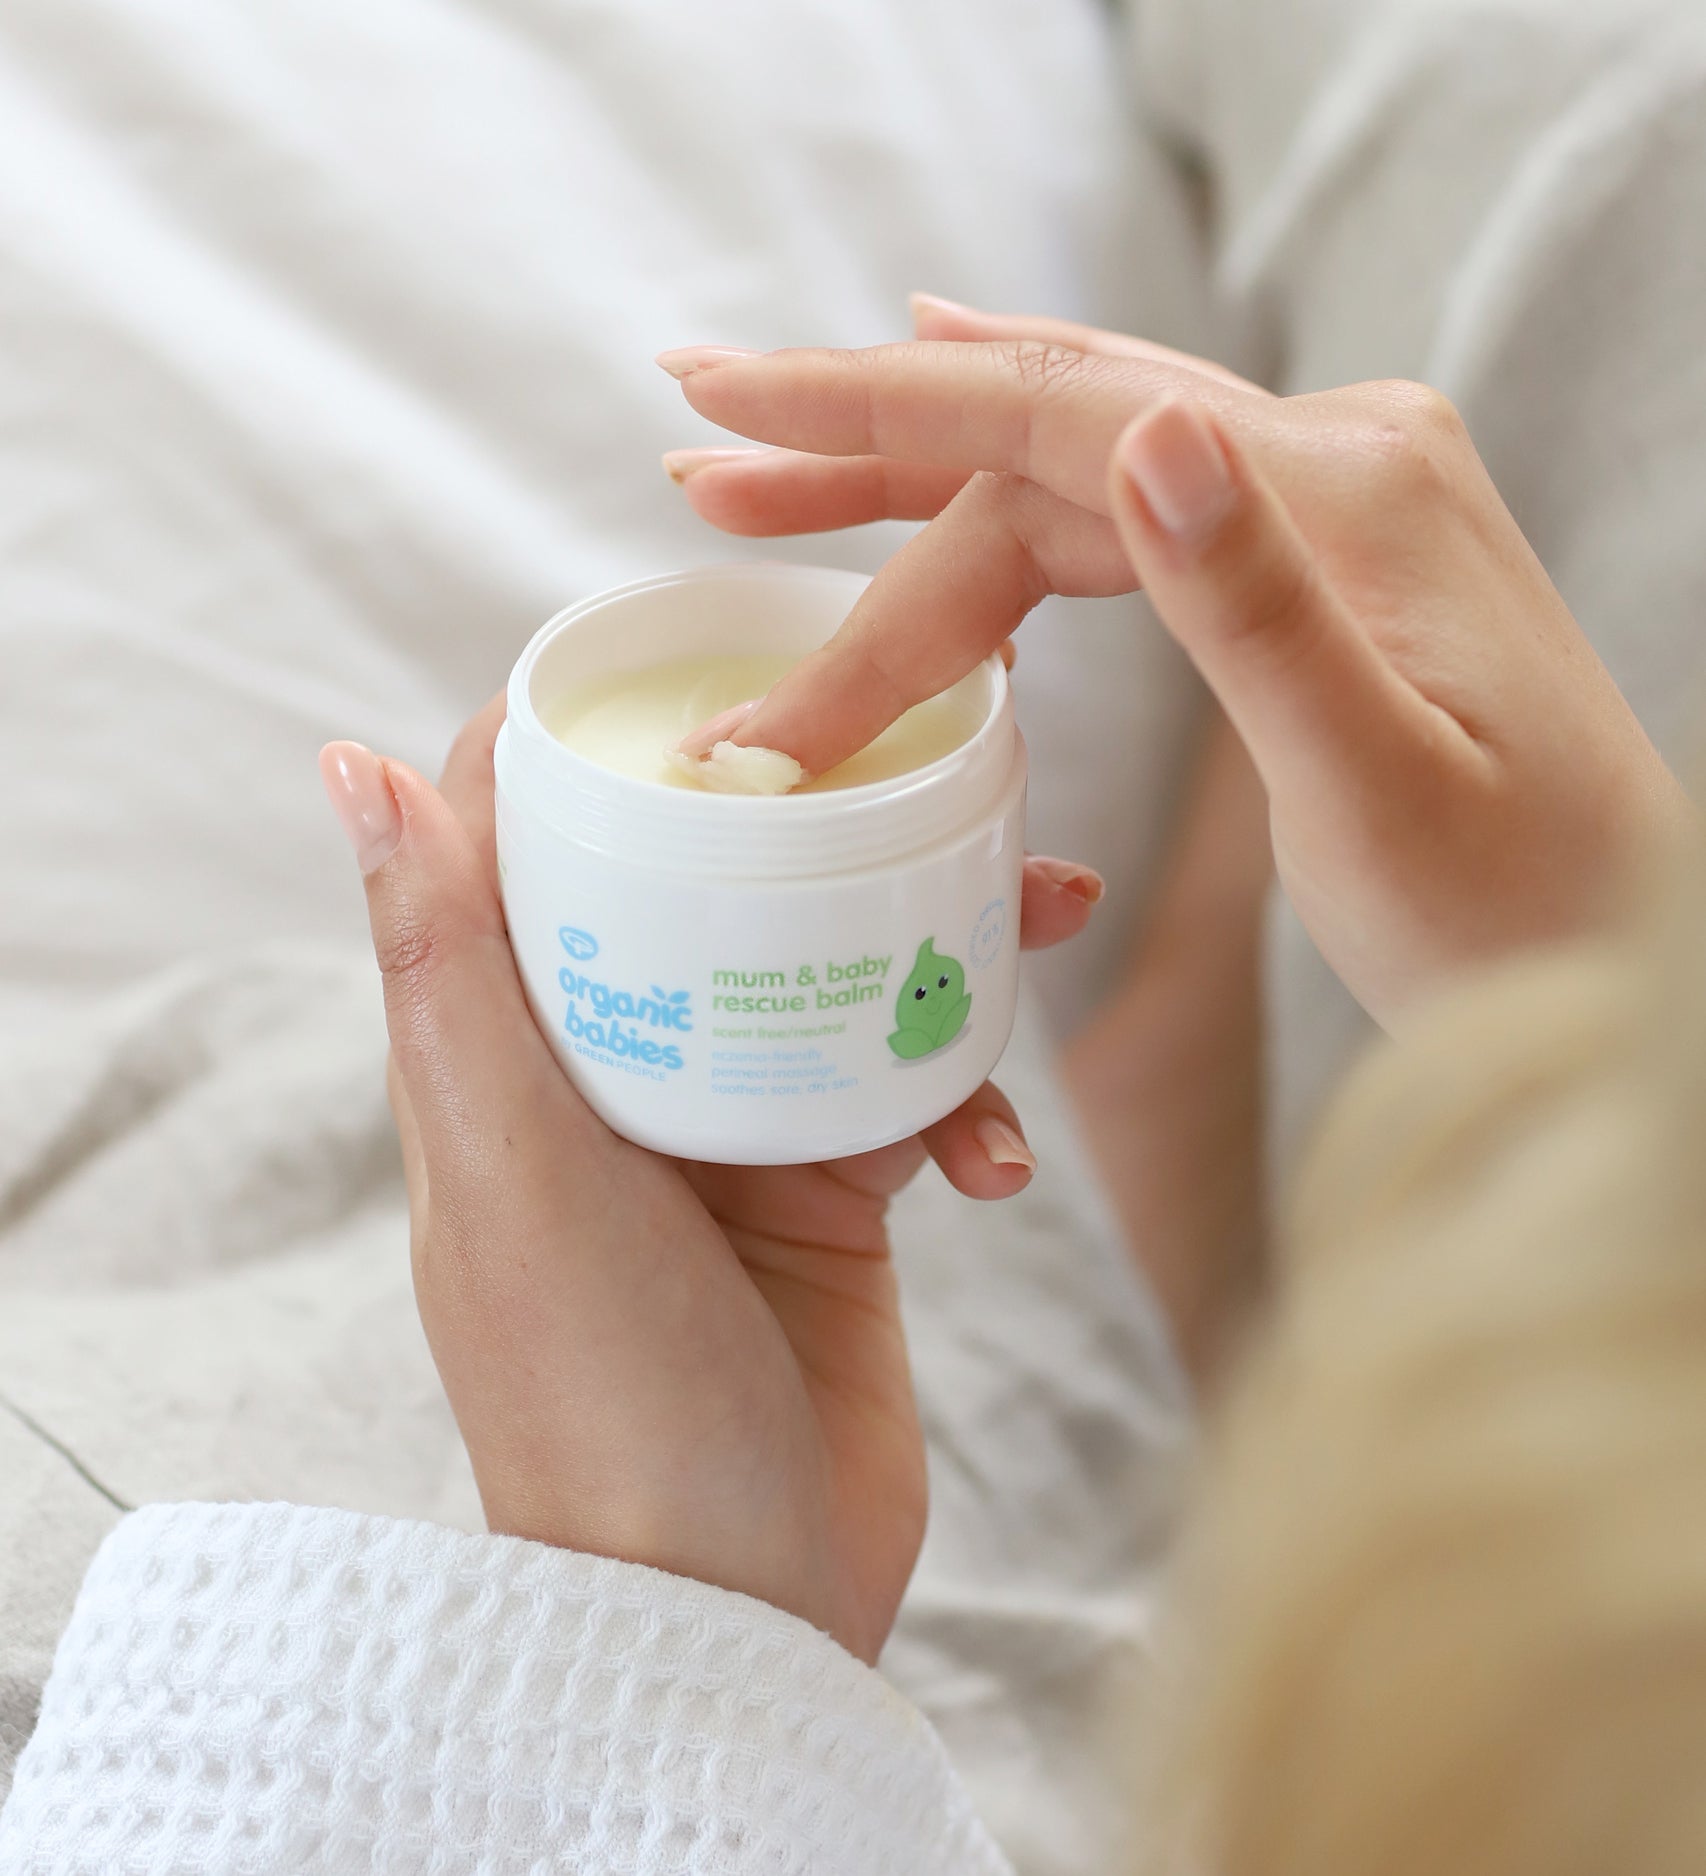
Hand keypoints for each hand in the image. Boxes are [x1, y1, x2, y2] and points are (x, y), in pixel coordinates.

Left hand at [318, 699, 1100, 1663]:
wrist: (738, 1600)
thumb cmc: (601, 1397)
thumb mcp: (514, 1170)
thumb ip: (448, 974)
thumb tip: (354, 760)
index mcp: (514, 1058)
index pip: (525, 846)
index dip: (591, 737)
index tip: (695, 648)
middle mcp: (619, 1079)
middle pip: (709, 888)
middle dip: (822, 819)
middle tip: (930, 755)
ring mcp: (732, 1134)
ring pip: (838, 974)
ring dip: (940, 939)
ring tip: (1053, 908)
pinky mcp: (833, 1196)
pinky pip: (916, 1093)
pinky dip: (974, 1103)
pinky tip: (1010, 1160)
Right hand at [659, 302, 1689, 1021]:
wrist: (1628, 949)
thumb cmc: (1519, 913)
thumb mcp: (1384, 788)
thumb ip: (1261, 610)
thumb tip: (1153, 434)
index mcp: (1339, 496)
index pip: (1057, 425)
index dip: (873, 417)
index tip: (720, 412)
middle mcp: (1334, 458)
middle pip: (1044, 433)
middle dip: (859, 455)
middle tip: (697, 459)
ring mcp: (1327, 495)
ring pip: (1072, 465)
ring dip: (914, 482)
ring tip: (762, 488)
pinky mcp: (1314, 549)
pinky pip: (1131, 495)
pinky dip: (1018, 481)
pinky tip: (952, 440)